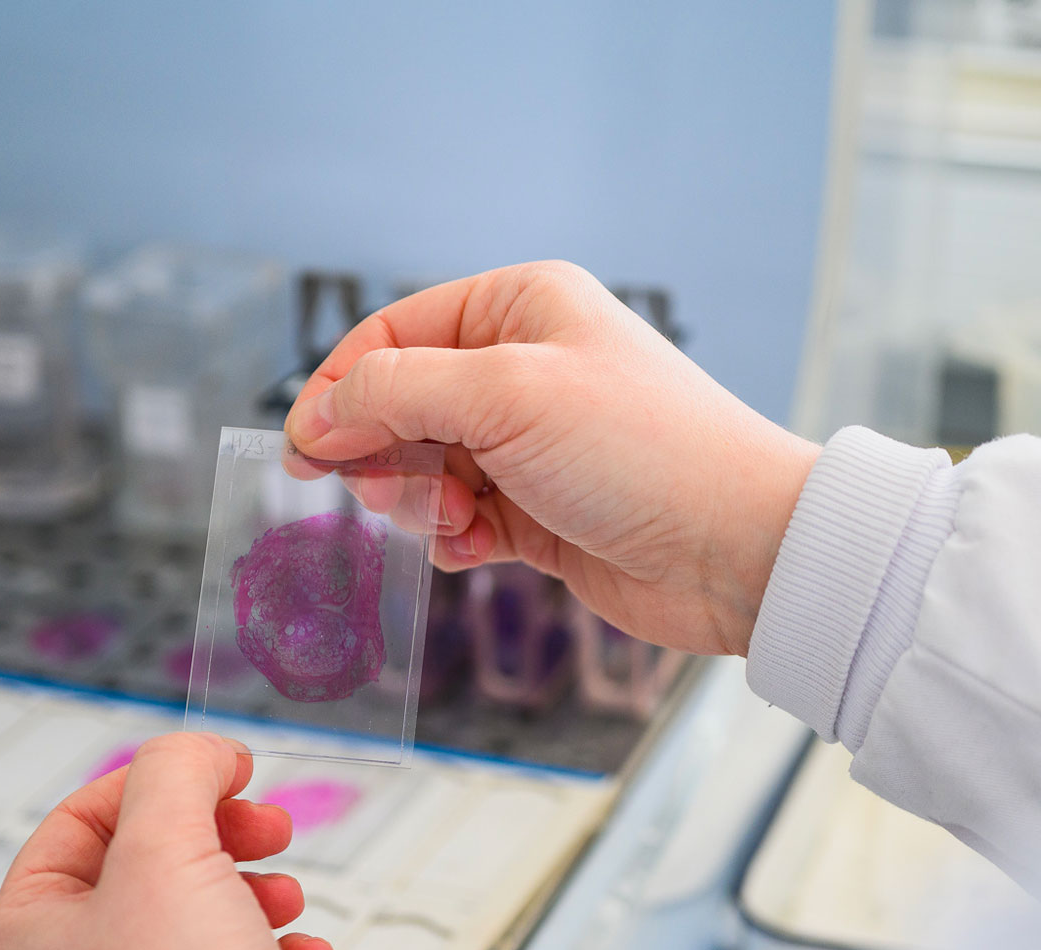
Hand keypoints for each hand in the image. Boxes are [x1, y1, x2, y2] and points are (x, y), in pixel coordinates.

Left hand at [0, 733, 356, 949]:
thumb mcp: (163, 850)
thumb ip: (177, 774)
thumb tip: (202, 750)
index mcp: (24, 937)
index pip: (80, 823)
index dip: (156, 784)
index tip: (223, 770)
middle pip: (149, 866)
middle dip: (218, 837)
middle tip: (266, 827)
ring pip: (202, 918)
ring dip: (255, 893)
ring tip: (283, 899)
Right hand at [284, 260, 819, 656]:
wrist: (738, 548)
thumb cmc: (640, 450)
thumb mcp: (505, 396)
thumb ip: (397, 394)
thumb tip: (318, 414)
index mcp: (519, 308)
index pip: (392, 334)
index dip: (338, 389)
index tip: (302, 450)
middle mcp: (523, 369)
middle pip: (399, 406)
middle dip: (383, 456)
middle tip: (393, 495)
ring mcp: (531, 444)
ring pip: (424, 470)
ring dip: (421, 505)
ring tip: (455, 524)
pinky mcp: (540, 512)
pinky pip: (461, 520)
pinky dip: (454, 539)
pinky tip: (477, 550)